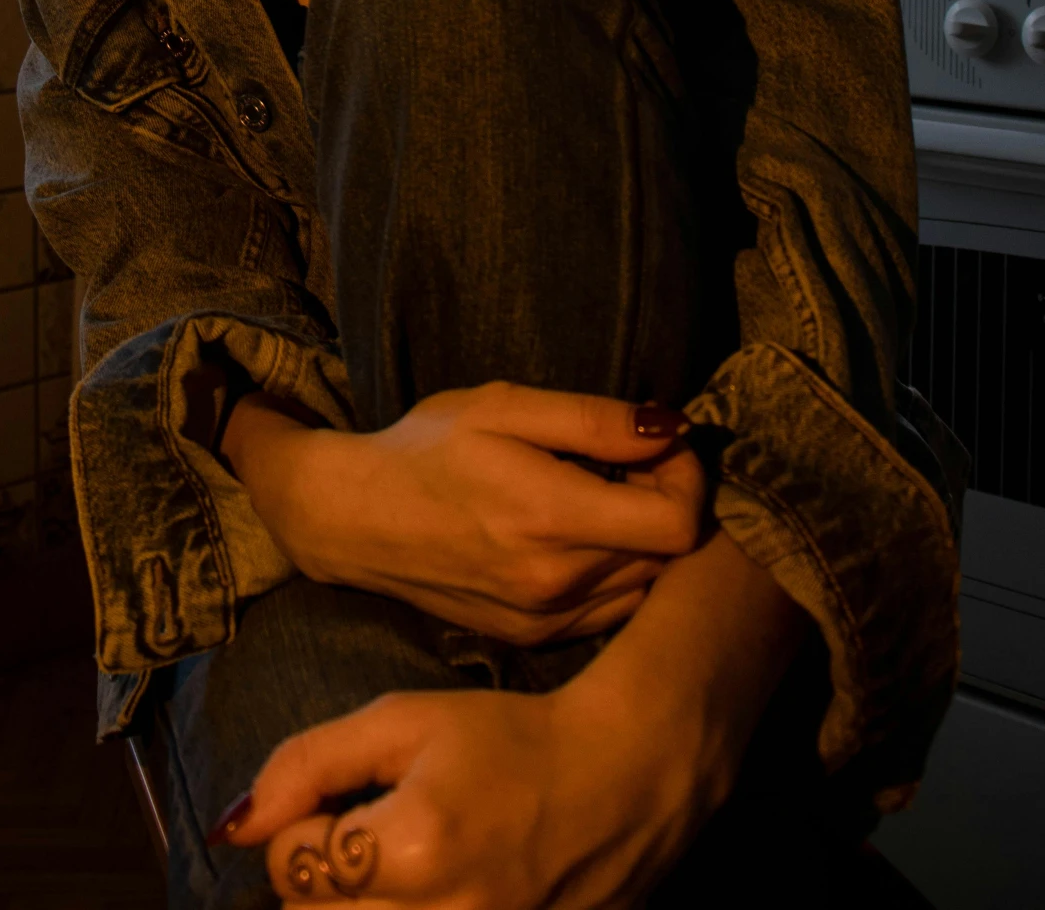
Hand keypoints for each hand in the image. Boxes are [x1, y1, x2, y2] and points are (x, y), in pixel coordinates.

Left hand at [212, 676, 723, 907]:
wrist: (615, 784)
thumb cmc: (504, 741)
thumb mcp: (402, 721)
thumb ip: (307, 763)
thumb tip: (231, 826)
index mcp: (414, 846)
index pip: (290, 862)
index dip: (305, 823)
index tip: (351, 799)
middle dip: (321, 875)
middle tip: (370, 835)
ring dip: (354, 909)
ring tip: (395, 869)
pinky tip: (417, 896)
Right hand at [222, 382, 705, 643]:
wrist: (355, 518)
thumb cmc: (428, 448)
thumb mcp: (505, 407)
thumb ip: (594, 420)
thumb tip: (673, 427)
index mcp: (551, 517)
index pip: (678, 525)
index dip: (689, 480)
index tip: (660, 447)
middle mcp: (555, 582)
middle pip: (670, 557)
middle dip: (668, 501)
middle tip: (630, 463)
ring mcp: (543, 620)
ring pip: (644, 587)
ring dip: (645, 541)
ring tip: (603, 497)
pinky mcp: (531, 639)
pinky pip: (609, 611)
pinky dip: (616, 574)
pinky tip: (580, 537)